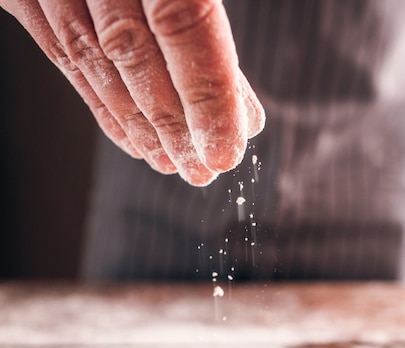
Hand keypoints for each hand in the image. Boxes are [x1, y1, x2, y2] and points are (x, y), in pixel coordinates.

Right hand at [1, 0, 264, 184]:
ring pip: (94, 59)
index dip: (208, 94)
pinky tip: (128, 136)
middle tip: (206, 171)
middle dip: (175, 124)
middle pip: (135, 53)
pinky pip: (60, 50)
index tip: (229, 149)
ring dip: (137, 124)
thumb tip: (242, 98)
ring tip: (171, 165)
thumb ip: (204, 3)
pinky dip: (97, 100)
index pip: (182, 21)